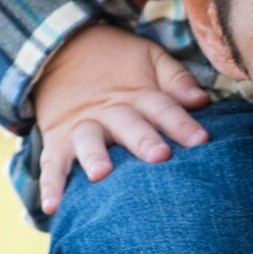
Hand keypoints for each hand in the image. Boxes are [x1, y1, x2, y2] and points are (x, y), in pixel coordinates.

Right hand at [33, 23, 210, 213]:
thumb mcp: (149, 57)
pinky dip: (50, 185)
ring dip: (94, 157)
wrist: (62, 47)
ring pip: (88, 142)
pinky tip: (52, 206)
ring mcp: (82, 126)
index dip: (182, 123)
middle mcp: (110, 111)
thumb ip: (176, 79)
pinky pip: (51, 164)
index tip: (201, 140)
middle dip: (143, 141)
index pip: (163, 108)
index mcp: (138, 93)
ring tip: (101, 174)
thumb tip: (201, 100)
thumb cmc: (118, 62)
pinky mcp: (57, 139)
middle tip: (159, 156)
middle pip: (129, 126)